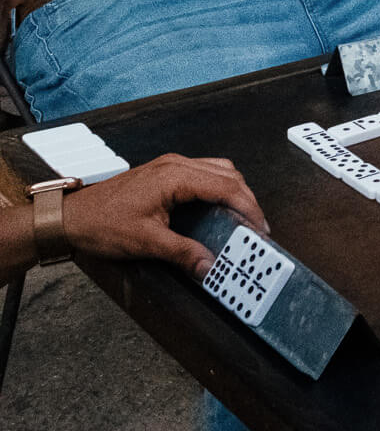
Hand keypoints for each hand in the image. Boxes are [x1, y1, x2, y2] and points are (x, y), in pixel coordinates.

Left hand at [62, 154, 267, 277]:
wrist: (69, 218)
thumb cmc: (101, 224)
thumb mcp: (146, 242)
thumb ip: (183, 252)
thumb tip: (209, 265)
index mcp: (175, 176)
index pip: (227, 187)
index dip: (249, 207)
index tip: (260, 228)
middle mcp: (176, 165)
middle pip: (228, 175)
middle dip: (246, 200)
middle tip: (255, 227)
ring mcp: (170, 166)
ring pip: (219, 171)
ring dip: (234, 192)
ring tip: (241, 218)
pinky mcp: (164, 173)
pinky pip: (204, 174)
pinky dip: (218, 189)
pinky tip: (217, 208)